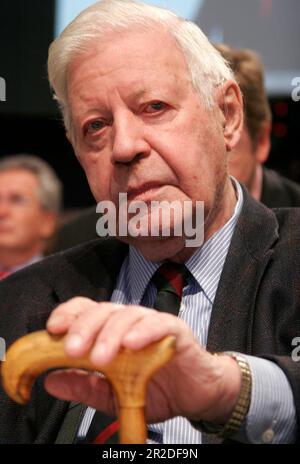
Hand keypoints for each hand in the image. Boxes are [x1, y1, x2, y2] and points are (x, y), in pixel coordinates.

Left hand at [45, 297, 240, 423]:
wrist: (196, 394)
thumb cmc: (157, 387)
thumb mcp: (113, 394)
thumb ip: (84, 387)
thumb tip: (52, 382)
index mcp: (112, 332)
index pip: (87, 311)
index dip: (69, 314)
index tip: (53, 328)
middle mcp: (129, 323)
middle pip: (103, 310)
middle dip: (84, 327)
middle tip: (72, 349)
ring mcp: (152, 323)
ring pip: (127, 315)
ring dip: (111, 334)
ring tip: (100, 357)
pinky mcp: (175, 330)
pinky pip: (159, 323)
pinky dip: (144, 331)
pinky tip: (132, 344)